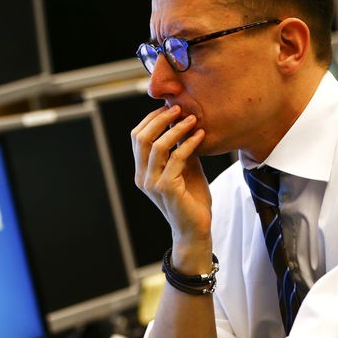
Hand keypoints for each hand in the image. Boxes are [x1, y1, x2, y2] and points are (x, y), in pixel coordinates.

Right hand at [131, 105, 211, 269]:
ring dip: (176, 129)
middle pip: (141, 138)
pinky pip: (176, 158)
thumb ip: (180, 150)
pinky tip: (200, 136)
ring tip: (192, 119)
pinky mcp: (167, 188)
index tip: (169, 108)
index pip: (136, 137)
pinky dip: (189, 143)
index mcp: (142, 171)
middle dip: (159, 119)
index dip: (150, 120)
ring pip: (157, 146)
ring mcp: (152, 183)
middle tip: (178, 108)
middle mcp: (142, 176)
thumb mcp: (185, 169)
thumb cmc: (191, 200)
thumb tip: (183, 123)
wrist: (196, 230)